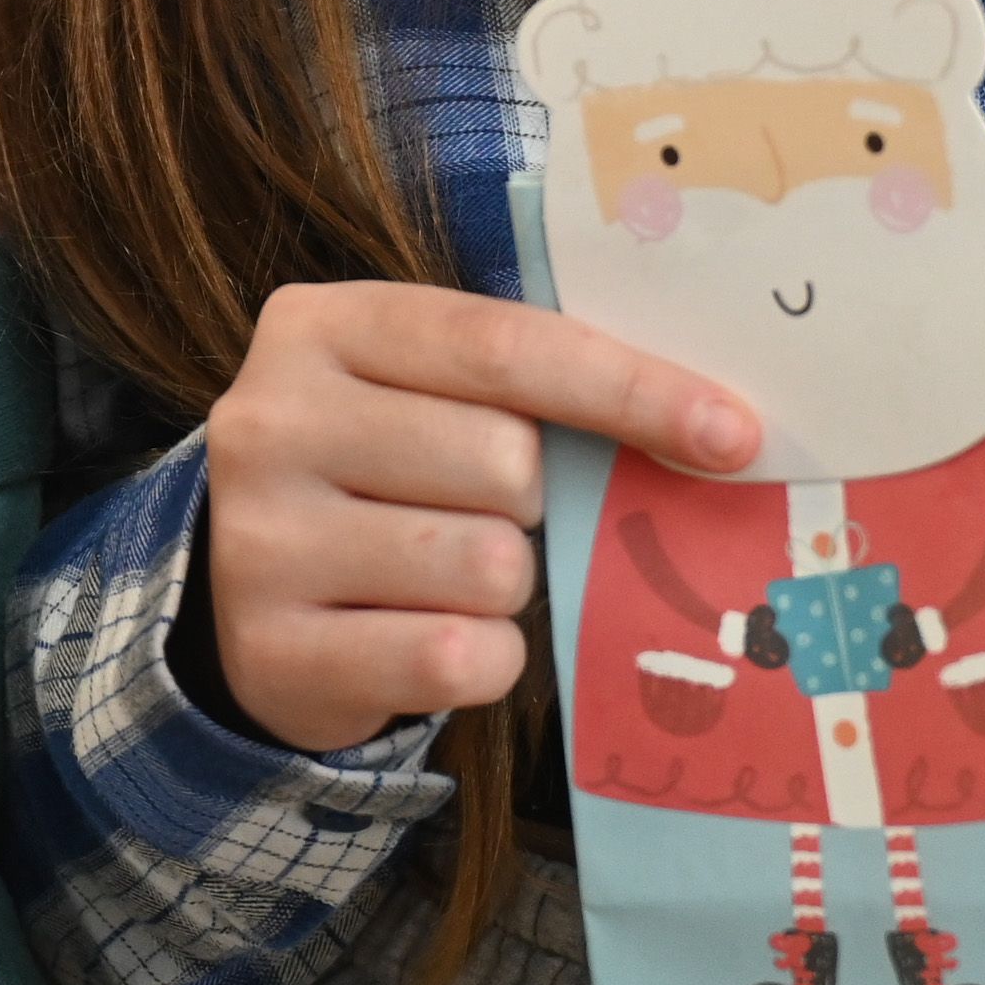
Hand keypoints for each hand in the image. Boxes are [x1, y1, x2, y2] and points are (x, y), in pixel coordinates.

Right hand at [198, 283, 758, 757]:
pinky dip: (483, 659)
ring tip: (447, 575)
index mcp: (323, 325)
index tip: (734, 434)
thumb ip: (531, 384)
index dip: (631, 389)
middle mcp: (269, 418)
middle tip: (489, 510)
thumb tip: (718, 427)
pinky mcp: (270, 648)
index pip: (503, 345)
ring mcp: (259, 538)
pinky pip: (454, 658)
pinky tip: (434, 638)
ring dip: (504, 583)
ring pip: (485, 565)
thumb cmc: (382, 474)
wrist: (251, 590)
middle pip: (502, 460)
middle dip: (530, 500)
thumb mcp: (428, 393)